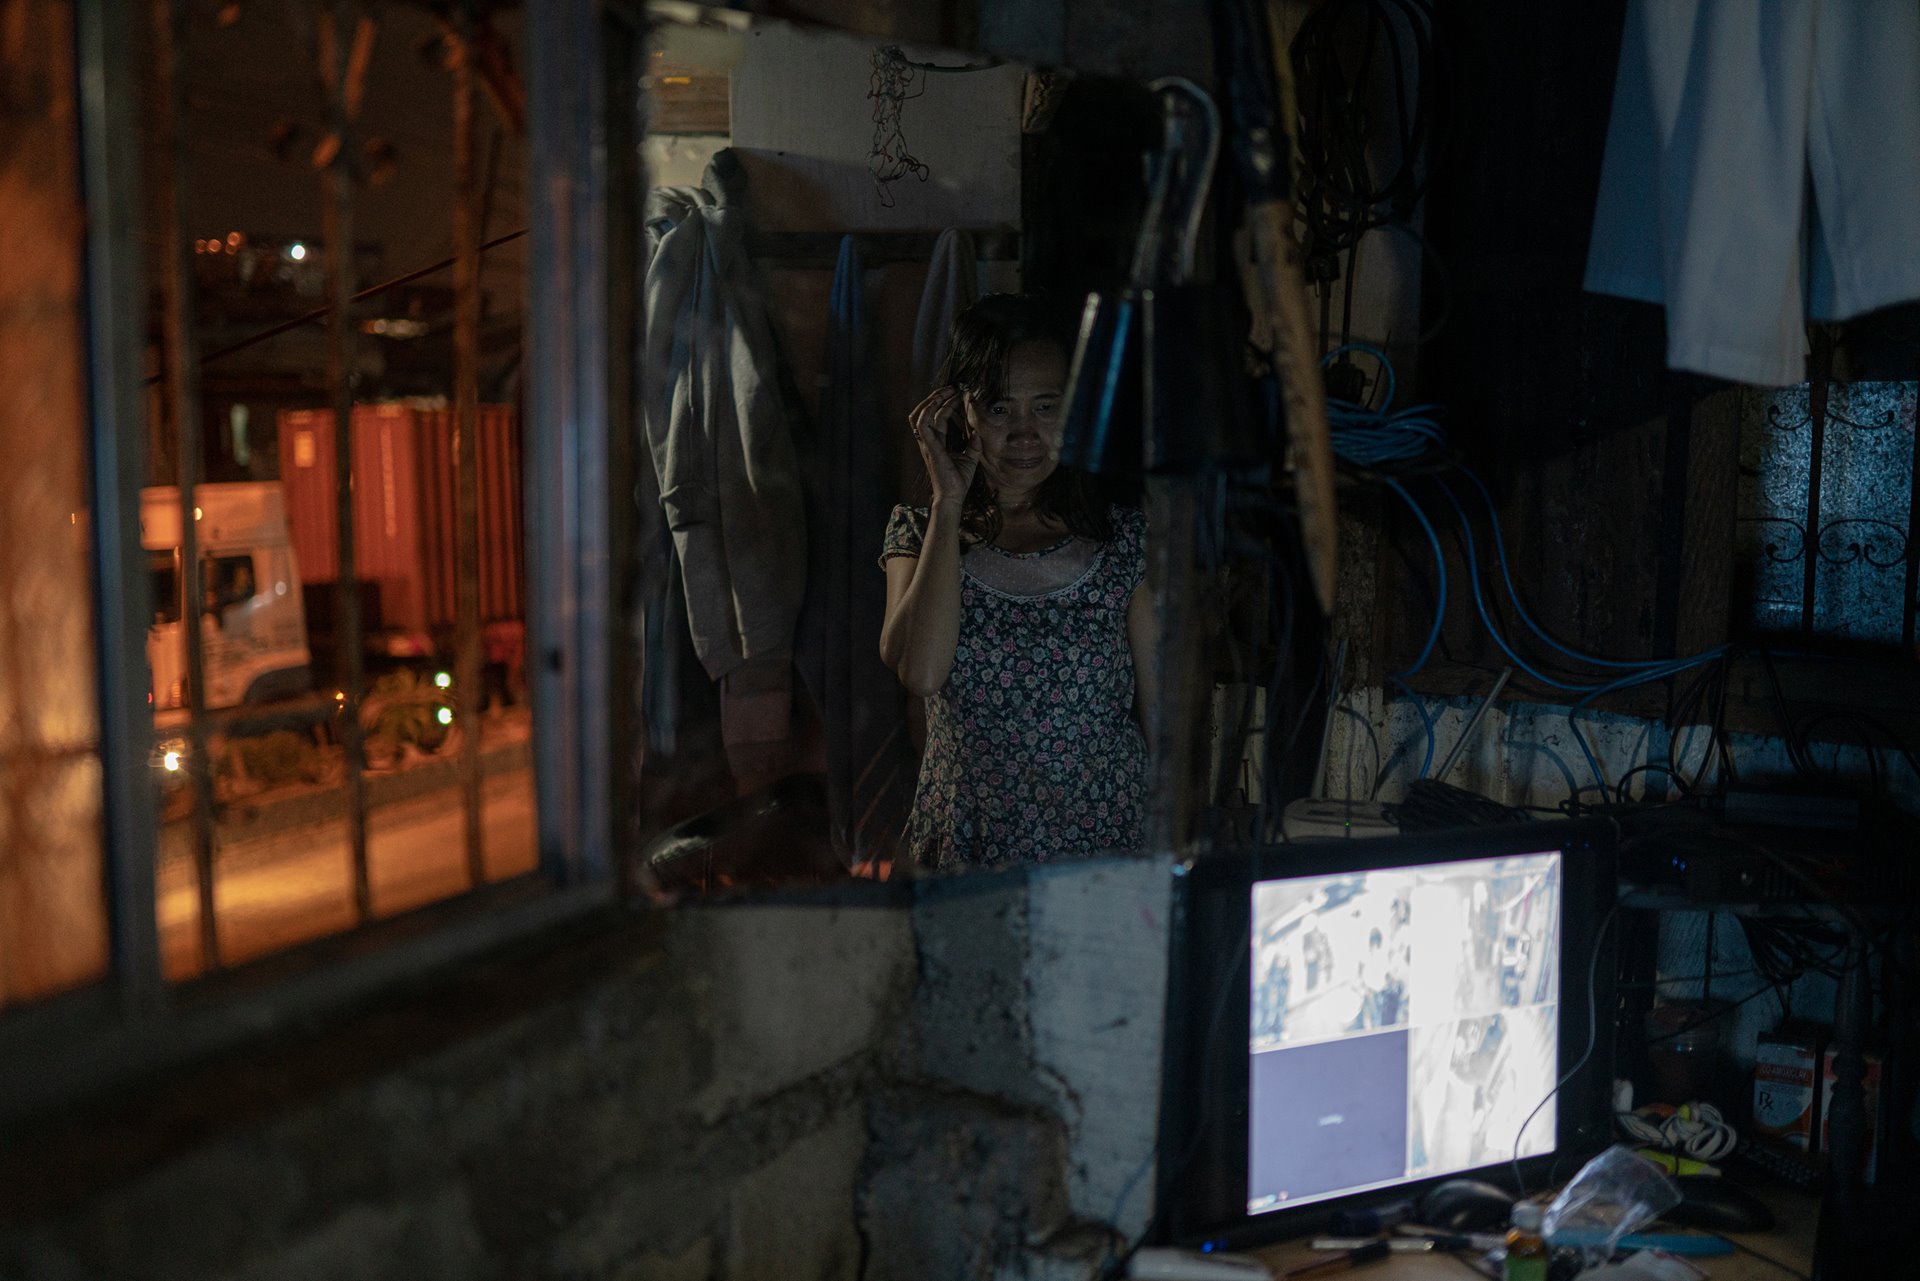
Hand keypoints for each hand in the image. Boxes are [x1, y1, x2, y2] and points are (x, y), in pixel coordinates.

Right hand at [907, 385, 979, 505]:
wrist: (953, 496)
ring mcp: (927, 444)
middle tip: (952, 388)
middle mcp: (928, 441)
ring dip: (932, 401)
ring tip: (946, 392)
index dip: (945, 403)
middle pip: (924, 412)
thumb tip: (977, 430)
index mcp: (936, 442)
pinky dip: (930, 411)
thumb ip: (973, 443)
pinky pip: (923, 425)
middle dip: (936, 397)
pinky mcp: (930, 448)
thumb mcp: (970, 457)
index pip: (936, 417)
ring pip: (920, 415)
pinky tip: (942, 403)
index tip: (958, 393)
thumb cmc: (958, 480)